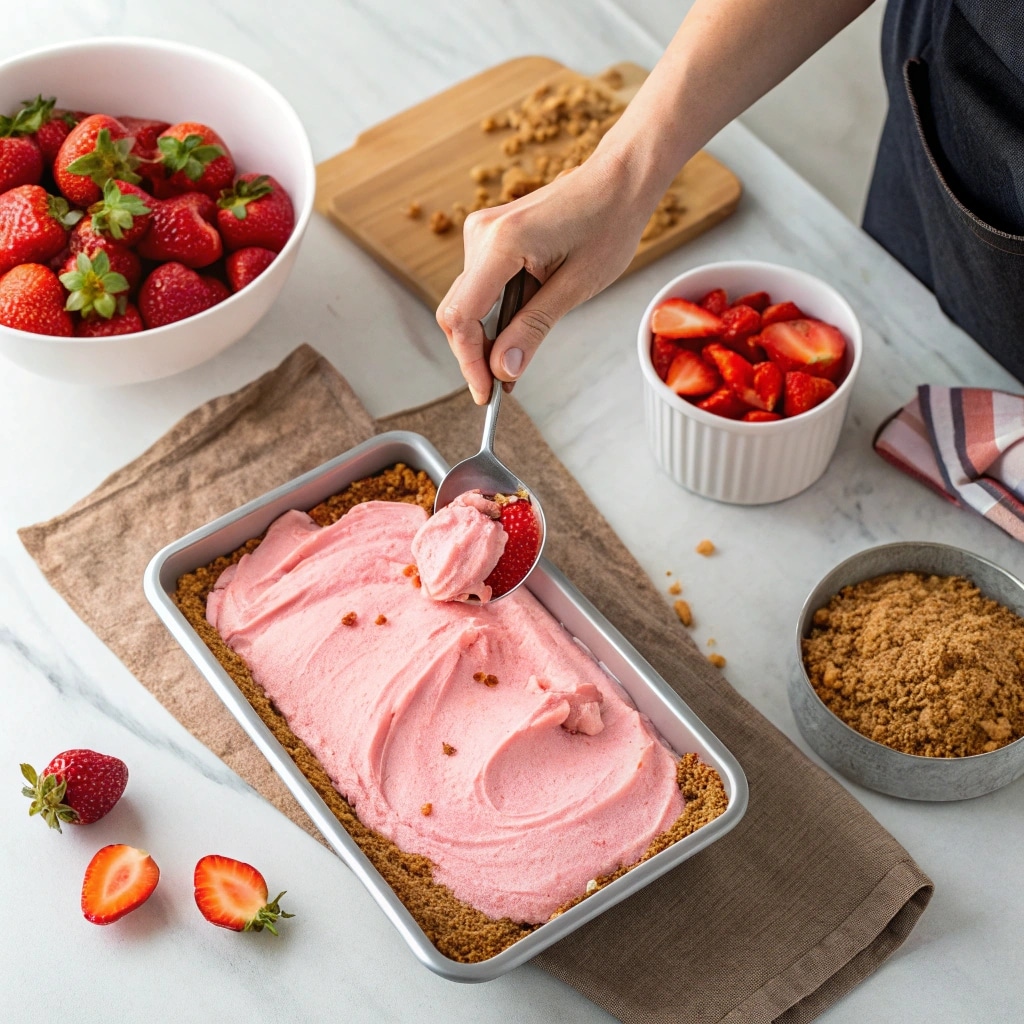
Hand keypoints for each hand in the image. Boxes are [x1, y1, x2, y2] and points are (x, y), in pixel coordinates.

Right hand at [436, 150, 653, 403]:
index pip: (462, 317)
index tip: (485, 394)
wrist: (619, 181)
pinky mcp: (490, 237)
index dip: (469, 362)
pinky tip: (517, 332)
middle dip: (476, 355)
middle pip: (456, 312)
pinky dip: (495, 316)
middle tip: (500, 388)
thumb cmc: (608, 224)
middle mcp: (482, 234)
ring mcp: (482, 233)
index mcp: (501, 243)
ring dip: (488, 336)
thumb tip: (503, 370)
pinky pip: (480, 287)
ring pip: (467, 303)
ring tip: (517, 359)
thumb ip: (533, 328)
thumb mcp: (576, 287)